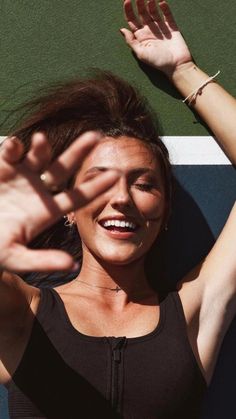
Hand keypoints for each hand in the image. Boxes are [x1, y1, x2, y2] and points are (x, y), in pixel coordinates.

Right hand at [0, 133, 118, 272]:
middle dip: (78, 152)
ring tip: (41, 139)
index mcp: (48, 211)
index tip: (115, 177)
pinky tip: (16, 145)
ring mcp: (22, 177)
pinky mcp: (3, 168)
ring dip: (42, 147)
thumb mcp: (16, 258)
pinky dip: (13, 147)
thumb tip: (71, 265)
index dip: (96, 188)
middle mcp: (40, 191)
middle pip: (63, 169)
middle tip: (96, 136)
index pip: (78, 197)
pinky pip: (11, 153)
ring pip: (39, 156)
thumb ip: (42, 261)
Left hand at [121, 0, 191, 75]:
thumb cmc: (158, 62)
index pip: (132, 20)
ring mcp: (161, 28)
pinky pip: (167, 14)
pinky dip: (164, 7)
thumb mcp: (141, 53)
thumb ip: (131, 41)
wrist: (176, 65)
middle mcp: (149, 30)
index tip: (127, 0)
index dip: (128, 10)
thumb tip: (122, 29)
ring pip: (153, 11)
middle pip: (142, 13)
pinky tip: (161, 2)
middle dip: (139, 3)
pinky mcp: (171, 26)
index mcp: (140, 36)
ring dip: (151, 2)